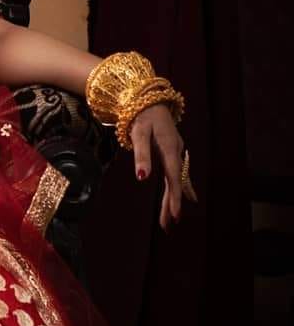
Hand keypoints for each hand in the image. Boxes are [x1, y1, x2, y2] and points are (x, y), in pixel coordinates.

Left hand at [129, 103, 190, 230]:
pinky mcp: (172, 152)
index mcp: (170, 148)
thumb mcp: (138, 134)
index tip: (174, 215)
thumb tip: (142, 178)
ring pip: (175, 180)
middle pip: (175, 183)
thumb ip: (141, 155)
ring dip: (172, 199)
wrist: (148, 98)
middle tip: (168, 226)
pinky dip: (178, 187)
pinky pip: (176, 174)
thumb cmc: (141, 115)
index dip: (174, 197)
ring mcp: (176, 152)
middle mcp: (176, 152)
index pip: (173, 178)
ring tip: (170, 220)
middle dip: (171, 204)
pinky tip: (186, 198)